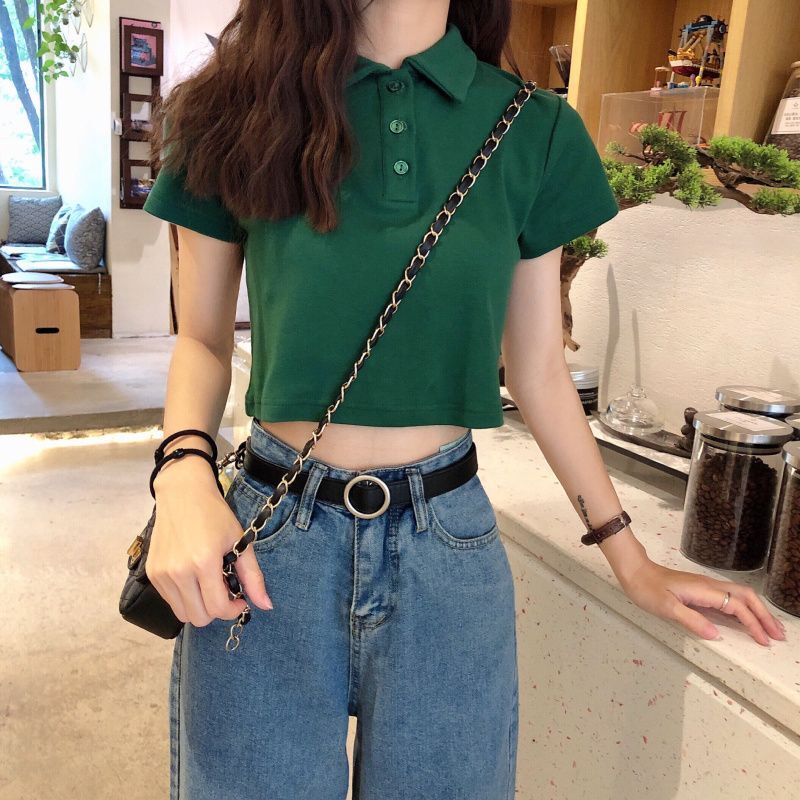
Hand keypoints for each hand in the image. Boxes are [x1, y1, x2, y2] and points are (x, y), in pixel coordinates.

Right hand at [147, 464, 273, 626]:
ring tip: (208, 584)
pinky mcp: (151, 573)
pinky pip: (170, 601)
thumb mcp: (239, 542)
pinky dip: (185, 597)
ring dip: (199, 606)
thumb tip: (266, 605)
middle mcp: (178, 571)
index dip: (233, 610)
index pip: (217, 608)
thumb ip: (253, 577)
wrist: (182, 493)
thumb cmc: (214, 515)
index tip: (240, 599)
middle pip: (199, 618)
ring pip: (182, 614)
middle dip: (216, 610)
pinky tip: (194, 577)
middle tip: (224, 590)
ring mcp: (161, 574)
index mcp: (203, 562)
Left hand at [619, 558, 786, 646]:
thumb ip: (692, 620)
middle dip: (764, 615)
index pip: (737, 607)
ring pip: (740, 594)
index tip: (764, 641)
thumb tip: (716, 635)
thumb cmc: (647, 589)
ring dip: (757, 610)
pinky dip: (744, 606)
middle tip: (778, 635)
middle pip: (746, 596)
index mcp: (704, 590)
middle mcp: (709, 585)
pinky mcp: (701, 588)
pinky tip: (746, 616)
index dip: (753, 624)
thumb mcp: (666, 608)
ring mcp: (706, 585)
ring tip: (770, 628)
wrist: (635, 571)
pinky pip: (730, 596)